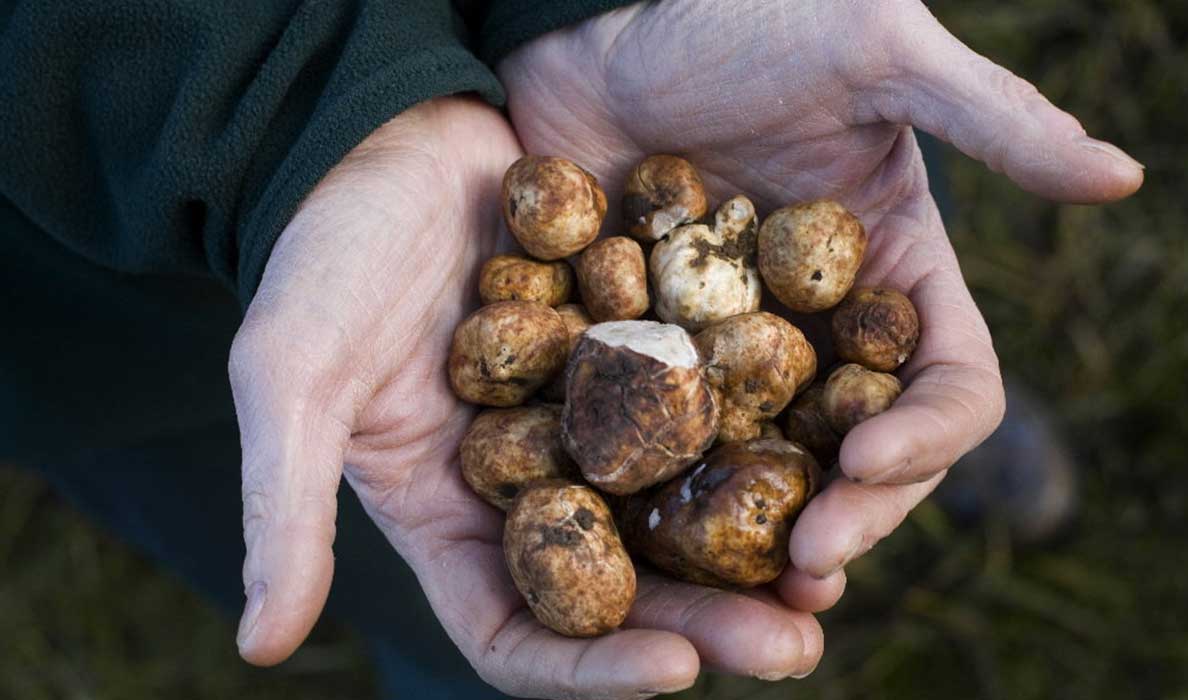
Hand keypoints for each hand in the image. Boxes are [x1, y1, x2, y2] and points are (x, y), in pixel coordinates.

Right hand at [228, 96, 821, 699]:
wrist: (386, 141)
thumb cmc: (323, 256)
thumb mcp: (290, 376)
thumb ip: (283, 504)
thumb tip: (259, 646)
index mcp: (449, 517)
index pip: (518, 631)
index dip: (591, 667)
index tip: (673, 669)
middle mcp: (529, 485)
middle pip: (625, 586)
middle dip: (707, 623)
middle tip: (797, 644)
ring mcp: (588, 420)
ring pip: (679, 508)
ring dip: (751, 547)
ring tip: (828, 571)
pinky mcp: (633, 354)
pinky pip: (703, 407)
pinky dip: (754, 432)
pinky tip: (825, 445)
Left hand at [498, 0, 1141, 608]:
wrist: (600, 17)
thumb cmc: (743, 15)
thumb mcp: (875, 50)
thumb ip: (991, 119)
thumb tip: (1123, 179)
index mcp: (893, 268)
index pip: (947, 380)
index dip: (927, 433)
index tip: (870, 460)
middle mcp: (821, 323)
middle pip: (862, 450)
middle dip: (850, 513)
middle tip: (804, 570)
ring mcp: (733, 344)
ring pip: (771, 465)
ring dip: (766, 534)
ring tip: (744, 593)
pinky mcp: (650, 347)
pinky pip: (669, 434)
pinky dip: (671, 485)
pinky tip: (648, 530)